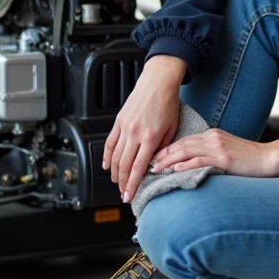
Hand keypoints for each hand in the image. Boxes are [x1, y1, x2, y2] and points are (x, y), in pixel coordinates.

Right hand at [104, 55, 184, 202]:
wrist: (158, 82)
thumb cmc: (168, 103)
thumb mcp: (171, 128)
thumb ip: (163, 148)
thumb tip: (154, 165)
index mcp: (150, 137)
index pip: (138, 168)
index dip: (132, 184)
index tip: (129, 195)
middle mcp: (135, 133)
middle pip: (124, 165)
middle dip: (122, 182)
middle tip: (123, 193)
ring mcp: (124, 127)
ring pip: (114, 156)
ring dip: (114, 172)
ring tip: (116, 183)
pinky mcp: (118, 121)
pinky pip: (110, 142)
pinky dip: (106, 156)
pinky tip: (106, 165)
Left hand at [150, 129, 278, 178]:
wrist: (269, 158)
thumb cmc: (249, 160)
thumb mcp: (226, 154)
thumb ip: (209, 156)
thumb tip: (188, 166)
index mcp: (212, 135)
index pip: (183, 141)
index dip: (166, 150)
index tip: (154, 159)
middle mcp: (212, 138)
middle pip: (180, 144)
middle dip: (162, 155)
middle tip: (148, 165)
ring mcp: (218, 147)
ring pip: (186, 151)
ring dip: (168, 160)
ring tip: (155, 169)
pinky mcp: (224, 158)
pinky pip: (200, 160)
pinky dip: (185, 164)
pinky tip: (175, 170)